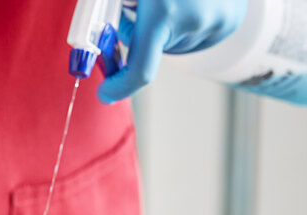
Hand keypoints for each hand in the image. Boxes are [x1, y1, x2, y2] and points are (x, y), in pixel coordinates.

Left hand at [98, 0, 248, 101]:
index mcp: (163, 11)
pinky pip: (194, 37)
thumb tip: (96, 38)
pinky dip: (183, 25)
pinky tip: (189, 1)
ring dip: (162, 29)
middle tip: (130, 12)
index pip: (139, 71)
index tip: (104, 94)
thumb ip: (115, 7)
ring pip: (172, 44)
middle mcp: (192, 20)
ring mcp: (215, 23)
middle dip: (136, 39)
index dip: (119, 87)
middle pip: (150, 52)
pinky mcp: (229, 22)